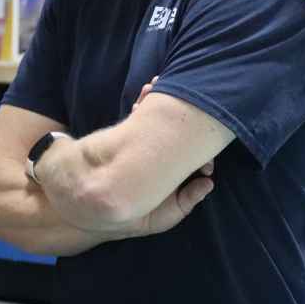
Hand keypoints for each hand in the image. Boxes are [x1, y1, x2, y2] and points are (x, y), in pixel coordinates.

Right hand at [123, 75, 215, 236]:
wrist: (95, 205)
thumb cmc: (133, 214)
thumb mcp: (161, 216)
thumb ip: (185, 202)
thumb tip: (208, 183)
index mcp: (175, 172)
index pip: (195, 159)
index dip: (203, 157)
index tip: (205, 164)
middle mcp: (163, 155)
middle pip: (180, 134)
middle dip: (187, 119)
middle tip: (187, 108)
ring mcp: (146, 143)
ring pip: (160, 119)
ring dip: (163, 101)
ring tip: (164, 87)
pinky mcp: (129, 135)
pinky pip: (140, 114)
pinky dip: (144, 101)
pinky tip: (148, 90)